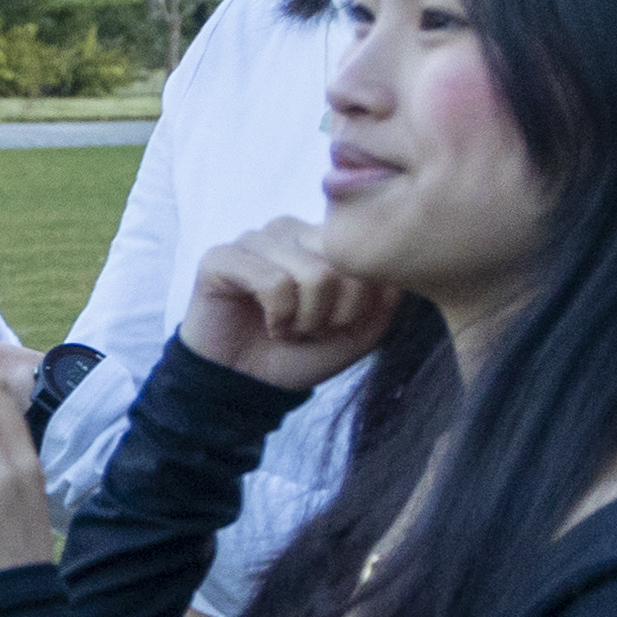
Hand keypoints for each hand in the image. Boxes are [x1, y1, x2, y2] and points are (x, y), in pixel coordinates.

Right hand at [183, 217, 395, 391]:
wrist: (246, 386)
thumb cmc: (300, 355)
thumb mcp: (357, 333)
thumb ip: (383, 300)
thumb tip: (395, 273)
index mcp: (319, 239)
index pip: (364, 255)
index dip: (359, 304)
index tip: (335, 326)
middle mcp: (289, 231)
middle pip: (343, 264)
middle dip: (334, 314)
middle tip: (310, 330)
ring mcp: (255, 240)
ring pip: (313, 274)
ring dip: (305, 319)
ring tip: (288, 329)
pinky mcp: (222, 258)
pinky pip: (274, 283)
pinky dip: (279, 317)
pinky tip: (267, 325)